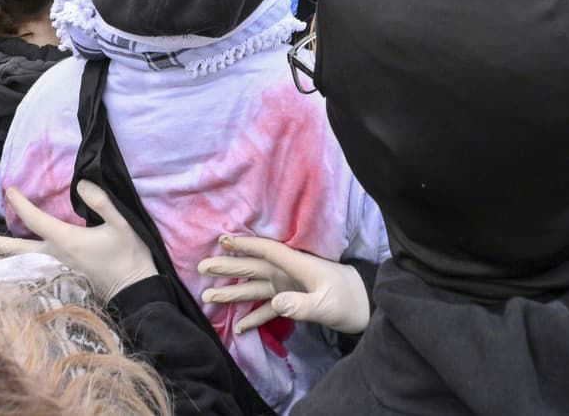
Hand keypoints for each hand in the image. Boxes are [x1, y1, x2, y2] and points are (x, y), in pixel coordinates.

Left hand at [0, 181, 155, 299]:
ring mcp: (57, 271)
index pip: (35, 219)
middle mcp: (55, 257)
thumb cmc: (129, 255)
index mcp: (66, 241)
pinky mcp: (62, 280)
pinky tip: (10, 270)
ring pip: (20, 265)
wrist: (136, 290)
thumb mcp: (122, 224)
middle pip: (17, 250)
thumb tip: (81, 184)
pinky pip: (30, 272)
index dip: (20, 204)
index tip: (10, 190)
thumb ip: (102, 202)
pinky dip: (14, 270)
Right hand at [197, 234, 370, 334]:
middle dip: (227, 266)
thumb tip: (275, 303)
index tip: (222, 240)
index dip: (244, 244)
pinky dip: (252, 316)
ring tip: (208, 295)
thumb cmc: (348, 301)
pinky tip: (238, 327)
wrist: (366, 307)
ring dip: (232, 291)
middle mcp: (287, 273)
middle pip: (252, 267)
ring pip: (254, 287)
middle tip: (202, 267)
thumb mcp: (326, 305)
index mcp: (296, 265)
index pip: (266, 251)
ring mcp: (287, 287)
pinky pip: (266, 309)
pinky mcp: (290, 302)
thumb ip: (301, 305)